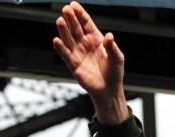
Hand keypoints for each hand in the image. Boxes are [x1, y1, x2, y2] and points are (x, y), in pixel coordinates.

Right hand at [53, 1, 128, 123]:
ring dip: (63, 30)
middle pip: (75, 28)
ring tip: (60, 21)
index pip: (86, 23)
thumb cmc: (114, 72)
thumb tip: (109, 36)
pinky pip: (65, 54)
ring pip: (68, 39)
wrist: (109, 90)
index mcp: (96, 39)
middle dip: (71, 18)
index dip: (80, 14)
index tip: (73, 5)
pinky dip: (60, 48)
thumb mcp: (117, 58)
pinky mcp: (73, 64)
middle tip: (66, 9)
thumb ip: (112, 47)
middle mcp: (85, 44)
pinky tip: (56, 40)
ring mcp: (78, 53)